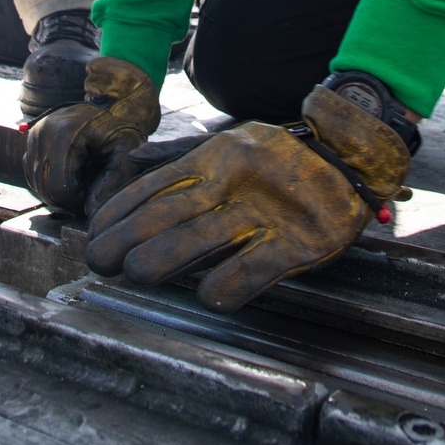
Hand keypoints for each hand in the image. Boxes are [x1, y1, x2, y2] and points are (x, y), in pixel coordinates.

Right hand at [23, 56, 160, 215]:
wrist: (114, 99)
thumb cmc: (123, 125)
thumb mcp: (126, 151)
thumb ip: (114, 181)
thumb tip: (91, 211)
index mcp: (63, 136)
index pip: (58, 188)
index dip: (77, 202)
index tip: (94, 197)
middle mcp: (42, 133)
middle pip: (44, 188)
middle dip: (67, 198)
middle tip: (90, 190)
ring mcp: (34, 134)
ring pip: (36, 183)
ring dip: (58, 190)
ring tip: (83, 178)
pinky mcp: (32, 137)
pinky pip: (33, 172)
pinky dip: (48, 180)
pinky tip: (69, 174)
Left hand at [85, 85, 410, 311]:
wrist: (350, 153)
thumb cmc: (281, 160)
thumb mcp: (233, 148)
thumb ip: (192, 170)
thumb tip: (139, 188)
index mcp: (216, 158)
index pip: (157, 185)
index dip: (121, 210)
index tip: (94, 231)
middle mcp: (235, 182)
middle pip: (170, 212)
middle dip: (127, 238)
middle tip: (99, 260)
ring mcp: (266, 212)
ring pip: (203, 238)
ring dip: (163, 259)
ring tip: (135, 274)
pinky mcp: (298, 243)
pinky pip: (254, 268)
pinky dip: (226, 285)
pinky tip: (205, 296)